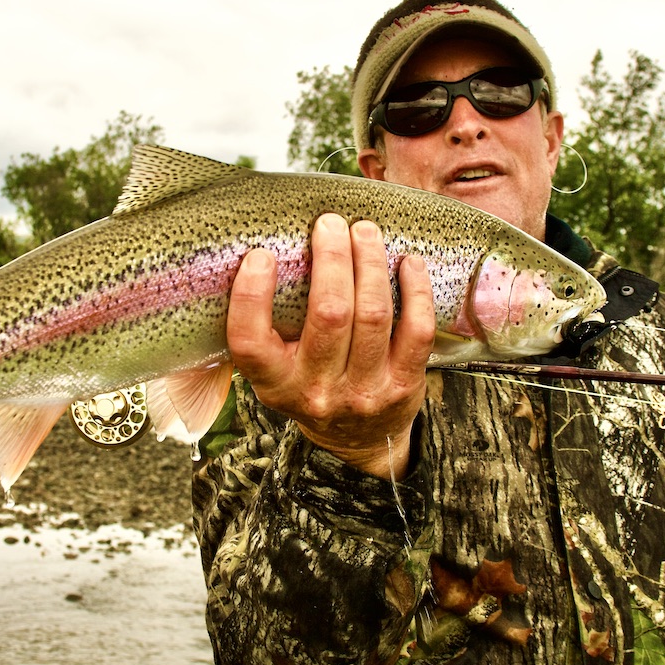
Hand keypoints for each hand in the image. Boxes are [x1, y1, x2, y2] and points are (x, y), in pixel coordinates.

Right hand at [226, 213, 436, 478]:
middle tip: (330, 223)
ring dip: (371, 262)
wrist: (356, 440)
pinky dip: (415, 290)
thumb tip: (263, 248)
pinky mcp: (404, 386)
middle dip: (332, 258)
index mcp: (274, 383)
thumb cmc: (308, 385)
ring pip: (373, 314)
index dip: (251, 295)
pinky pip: (416, 329)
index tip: (260, 254)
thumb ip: (265, 326)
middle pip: (330, 313)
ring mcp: (364, 391)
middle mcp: (317, 390)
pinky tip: (408, 262)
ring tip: (365, 231)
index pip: (249, 341)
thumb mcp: (274, 370)